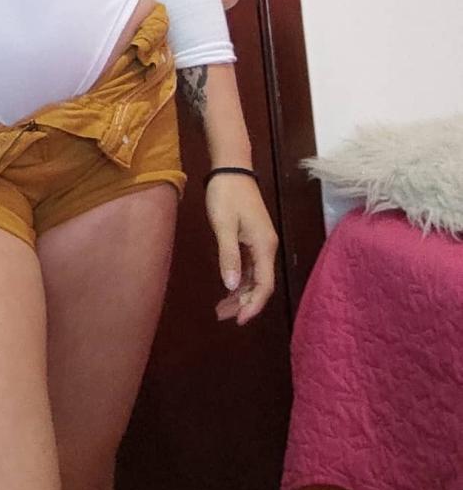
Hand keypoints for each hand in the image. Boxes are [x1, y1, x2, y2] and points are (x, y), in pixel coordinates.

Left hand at [205, 173, 278, 325]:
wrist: (231, 168)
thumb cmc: (226, 195)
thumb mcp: (223, 225)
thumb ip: (229, 256)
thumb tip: (232, 286)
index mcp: (264, 246)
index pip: (264, 285)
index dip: (253, 305)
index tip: (238, 321)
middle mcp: (267, 247)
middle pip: (261, 284)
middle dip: (244, 303)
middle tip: (222, 316)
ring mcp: (261, 242)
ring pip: (255, 276)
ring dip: (241, 293)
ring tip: (222, 308)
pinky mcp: (253, 237)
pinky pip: (250, 266)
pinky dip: (240, 279)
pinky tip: (228, 288)